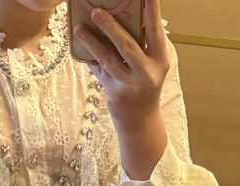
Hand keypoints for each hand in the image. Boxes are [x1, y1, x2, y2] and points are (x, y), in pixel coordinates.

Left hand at [73, 0, 169, 124]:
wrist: (140, 121)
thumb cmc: (145, 86)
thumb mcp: (151, 65)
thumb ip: (143, 46)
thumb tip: (124, 18)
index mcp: (160, 59)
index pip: (155, 30)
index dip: (152, 11)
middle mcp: (146, 72)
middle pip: (127, 45)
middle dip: (110, 27)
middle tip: (96, 11)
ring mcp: (129, 84)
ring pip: (108, 59)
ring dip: (92, 42)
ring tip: (79, 28)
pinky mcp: (114, 93)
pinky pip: (99, 71)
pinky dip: (90, 58)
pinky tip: (79, 48)